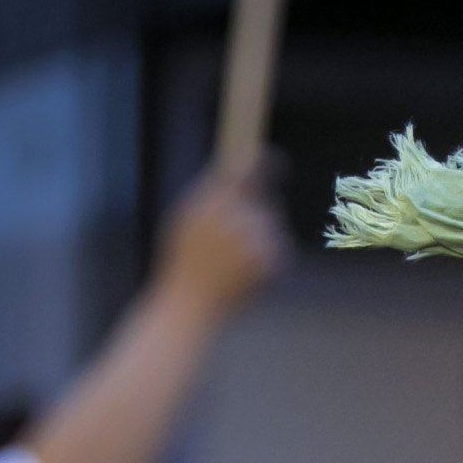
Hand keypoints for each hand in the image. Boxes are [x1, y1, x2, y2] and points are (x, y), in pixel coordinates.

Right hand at [152, 162, 288, 319]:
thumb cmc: (183, 261)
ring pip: (272, 224)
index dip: (263, 164)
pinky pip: (279, 248)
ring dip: (262, 237)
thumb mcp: (185, 218)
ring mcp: (254, 237)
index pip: (244, 171)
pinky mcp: (269, 258)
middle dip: (256, 213)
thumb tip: (237, 170)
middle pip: (264, 200)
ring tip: (235, 260)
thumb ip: (210, 193)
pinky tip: (246, 272)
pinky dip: (269, 258)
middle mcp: (234, 213)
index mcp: (209, 199)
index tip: (275, 160)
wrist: (188, 303)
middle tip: (234, 239)